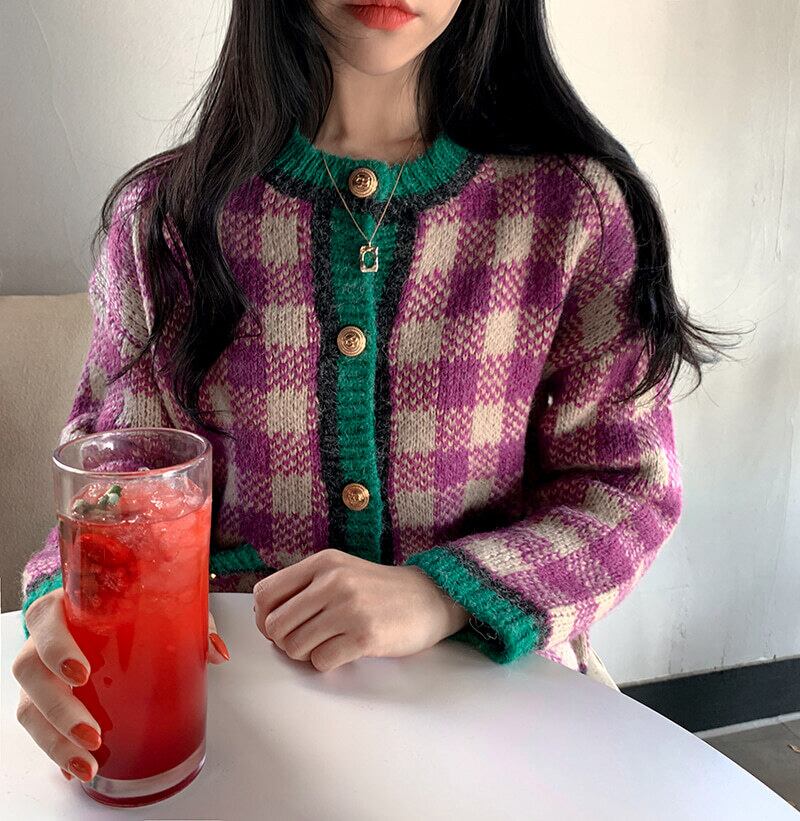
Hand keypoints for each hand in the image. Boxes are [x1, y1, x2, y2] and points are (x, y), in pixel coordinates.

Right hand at [13, 587, 228, 782]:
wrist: (110, 613)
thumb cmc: (131, 608)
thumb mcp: (163, 606)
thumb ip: (192, 621)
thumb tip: (217, 651)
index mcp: (67, 606)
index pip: (45, 618)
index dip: (56, 646)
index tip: (82, 673)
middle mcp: (44, 638)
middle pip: (30, 670)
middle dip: (59, 709)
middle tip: (92, 733)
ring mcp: (41, 671)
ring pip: (29, 707)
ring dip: (56, 741)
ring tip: (89, 761)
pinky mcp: (43, 700)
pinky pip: (39, 728)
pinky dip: (57, 751)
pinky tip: (78, 769)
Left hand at [253, 548, 469, 671]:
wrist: (431, 598)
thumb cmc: (379, 591)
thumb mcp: (341, 572)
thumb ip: (305, 587)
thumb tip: (266, 618)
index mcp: (323, 563)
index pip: (265, 594)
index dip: (265, 618)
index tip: (283, 626)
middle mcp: (333, 581)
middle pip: (275, 626)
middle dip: (285, 641)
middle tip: (307, 641)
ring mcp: (349, 608)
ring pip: (294, 647)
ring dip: (306, 654)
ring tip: (328, 644)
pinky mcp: (365, 636)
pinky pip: (321, 662)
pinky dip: (327, 663)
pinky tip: (345, 651)